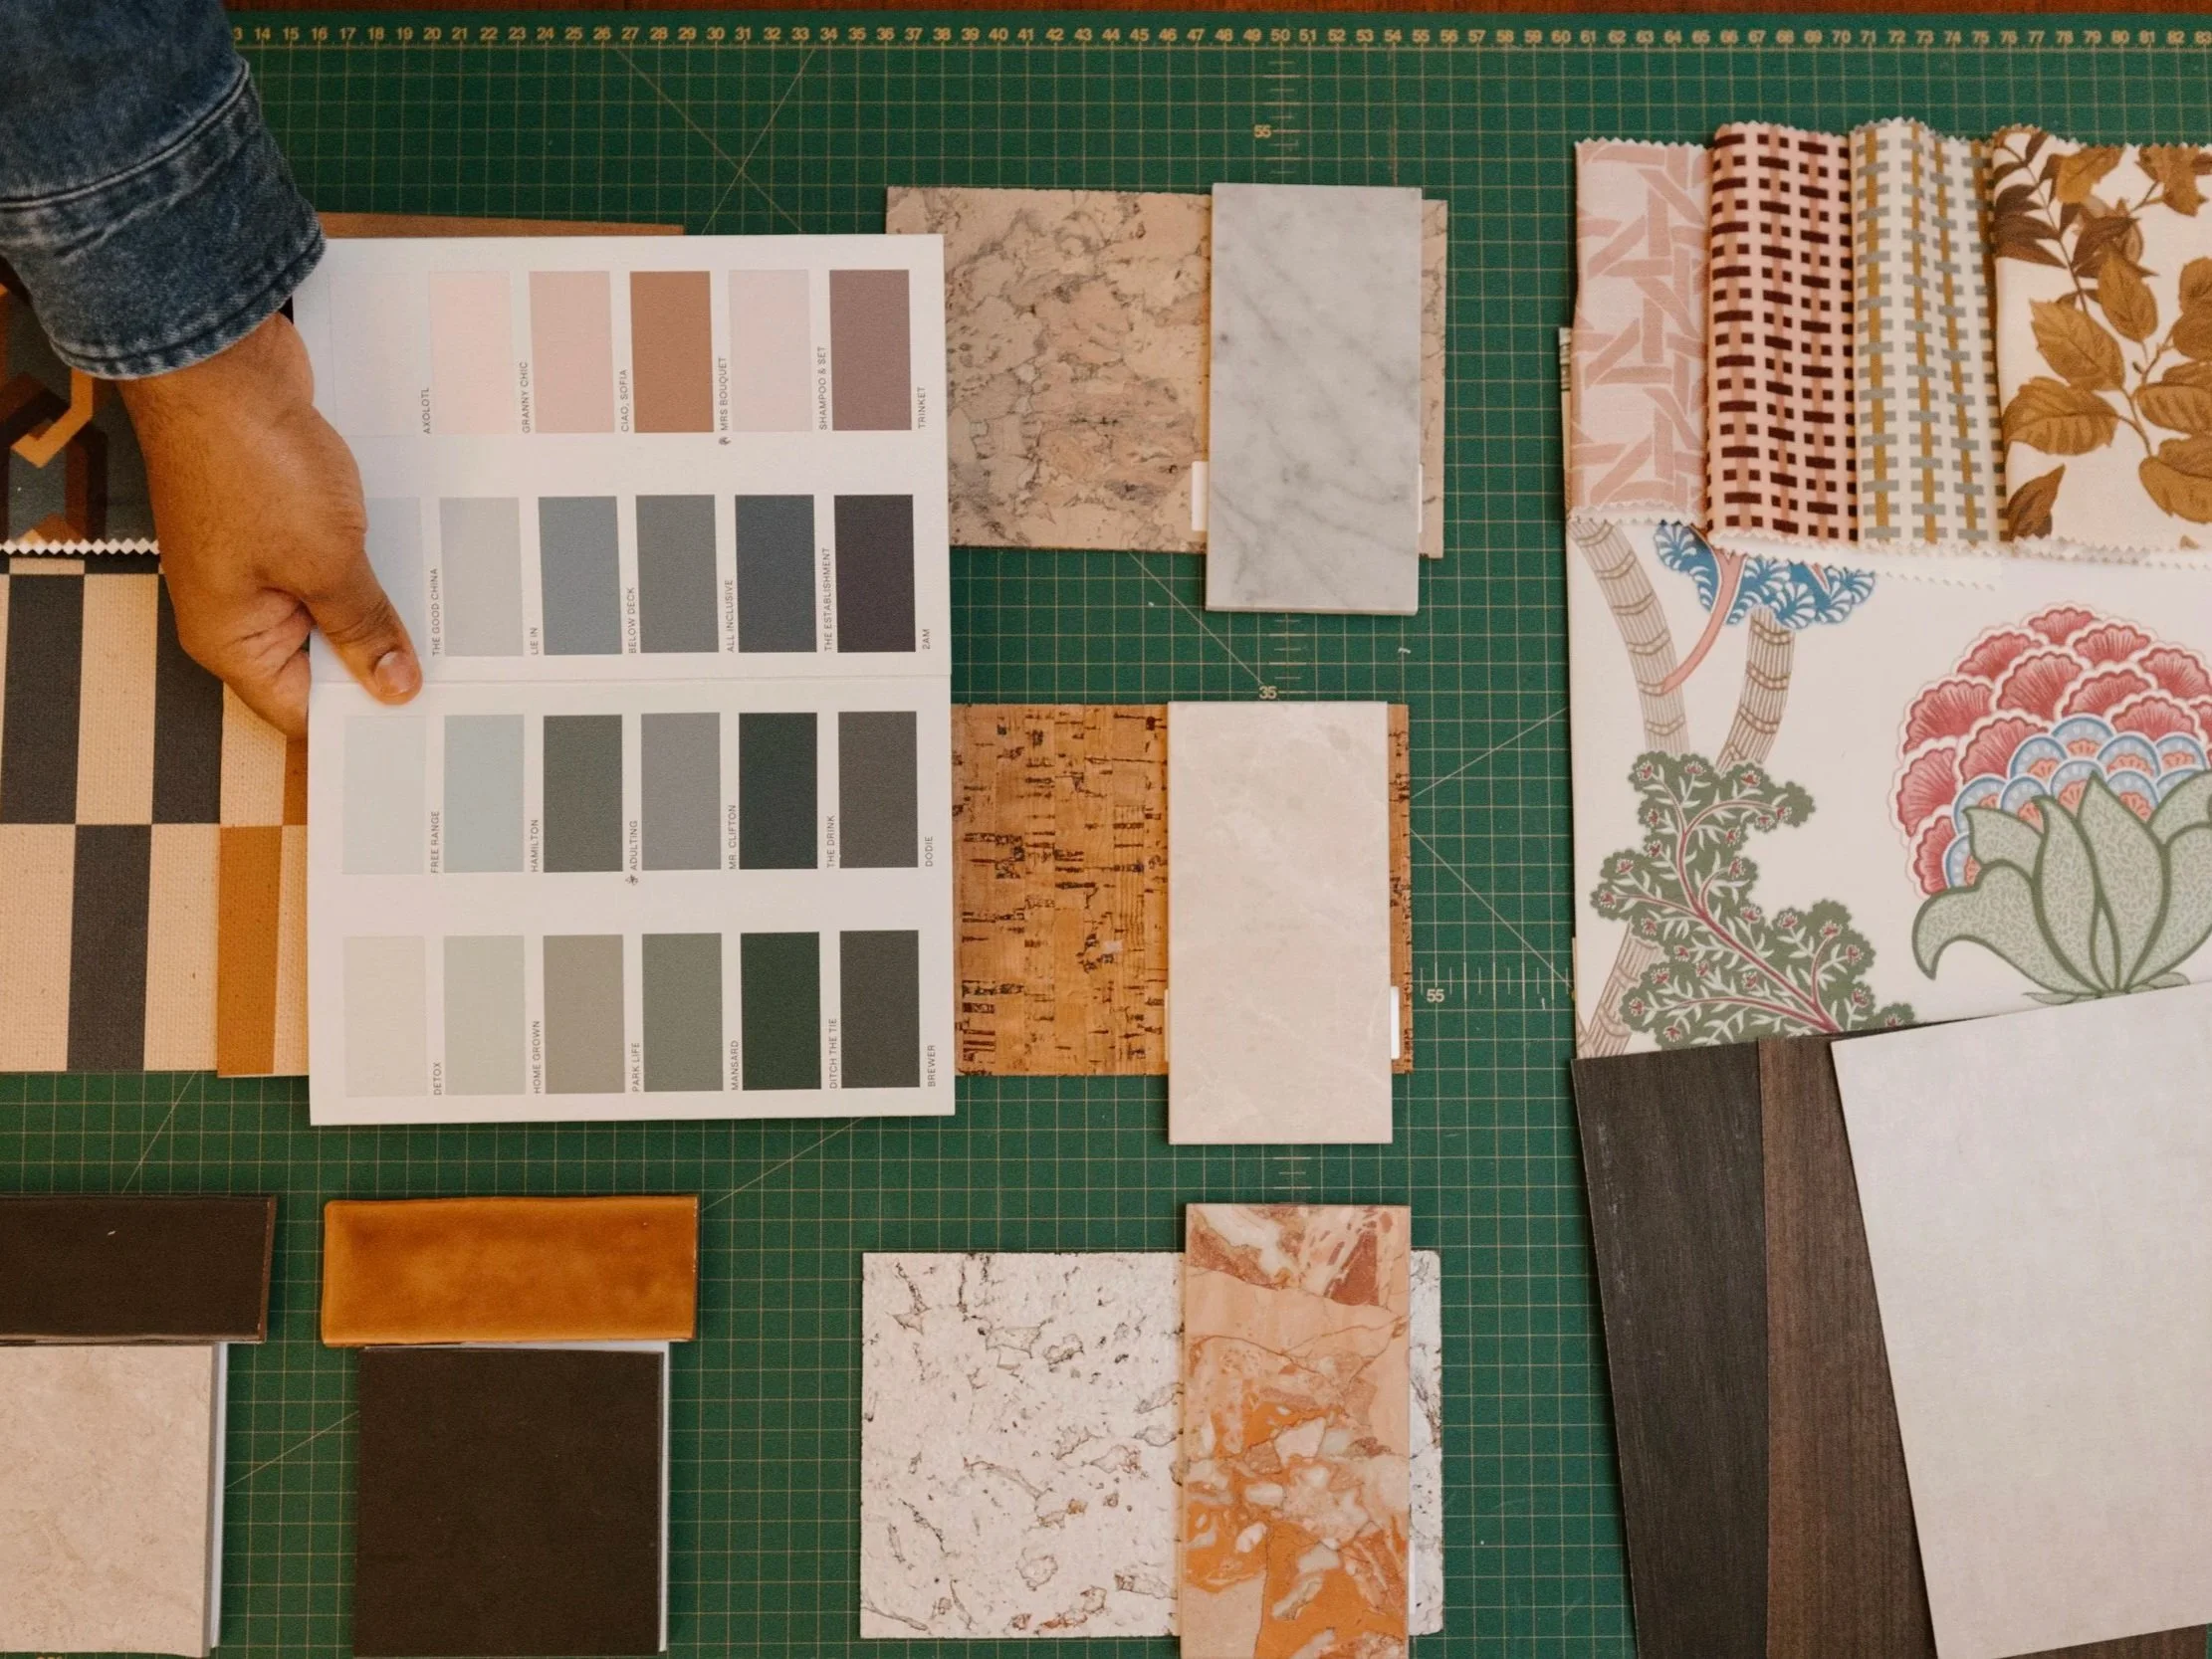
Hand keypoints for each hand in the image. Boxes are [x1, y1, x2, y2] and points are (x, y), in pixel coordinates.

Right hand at [119, 310, 419, 737]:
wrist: (221, 362)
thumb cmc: (251, 461)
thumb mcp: (326, 563)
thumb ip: (362, 628)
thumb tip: (393, 687)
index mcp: (229, 637)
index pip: (299, 711)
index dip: (358, 721)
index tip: (421, 729)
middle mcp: (235, 605)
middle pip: (318, 661)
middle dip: (378, 662)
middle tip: (455, 678)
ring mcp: (255, 557)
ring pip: (331, 604)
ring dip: (382, 606)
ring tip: (452, 626)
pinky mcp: (276, 515)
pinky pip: (331, 556)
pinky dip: (370, 562)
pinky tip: (423, 564)